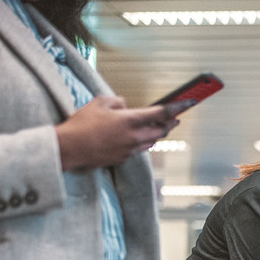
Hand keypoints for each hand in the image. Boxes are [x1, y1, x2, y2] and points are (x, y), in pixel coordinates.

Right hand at [55, 96, 192, 170]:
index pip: (161, 113)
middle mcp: (134, 136)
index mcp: (129, 120)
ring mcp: (130, 149)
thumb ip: (118, 102)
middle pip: (161, 131)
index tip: (190, 102)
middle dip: (171, 123)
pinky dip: (146, 142)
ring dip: (159, 134)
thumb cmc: (82, 123)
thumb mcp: (99, 103)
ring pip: (153, 142)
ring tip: (162, 127)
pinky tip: (144, 138)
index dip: (178, 107)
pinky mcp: (124, 158)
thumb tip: (126, 105)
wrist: (70, 148)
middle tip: (176, 117)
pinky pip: (141, 149)